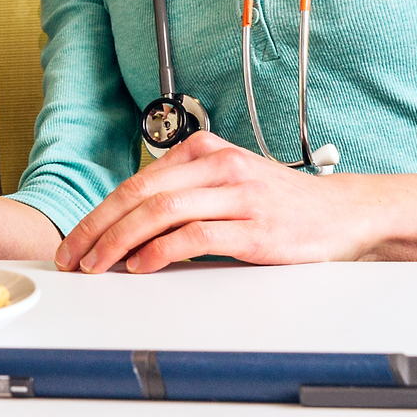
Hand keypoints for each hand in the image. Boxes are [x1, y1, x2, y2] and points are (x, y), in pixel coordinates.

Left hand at [54, 132, 378, 272]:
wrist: (342, 213)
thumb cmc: (280, 202)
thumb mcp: (228, 182)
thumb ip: (184, 193)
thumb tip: (127, 226)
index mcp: (205, 151)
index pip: (136, 182)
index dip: (98, 213)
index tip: (75, 241)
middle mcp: (219, 166)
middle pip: (140, 194)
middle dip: (98, 228)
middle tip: (73, 257)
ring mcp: (238, 195)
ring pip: (161, 212)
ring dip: (120, 242)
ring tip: (98, 266)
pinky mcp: (256, 228)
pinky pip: (196, 236)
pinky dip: (161, 251)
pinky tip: (141, 266)